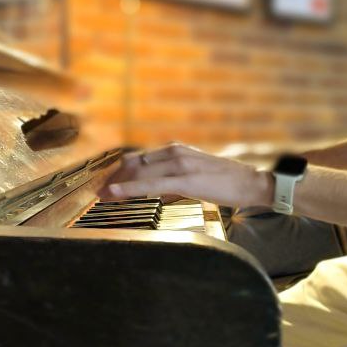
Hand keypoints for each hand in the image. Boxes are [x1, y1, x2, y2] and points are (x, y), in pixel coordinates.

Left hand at [103, 143, 272, 209]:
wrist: (250, 183)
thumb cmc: (225, 183)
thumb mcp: (193, 178)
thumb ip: (173, 182)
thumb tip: (158, 192)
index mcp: (175, 150)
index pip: (138, 159)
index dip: (118, 171)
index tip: (104, 183)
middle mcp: (174, 152)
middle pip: (133, 163)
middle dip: (112, 178)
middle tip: (96, 192)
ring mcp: (179, 164)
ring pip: (138, 172)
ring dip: (116, 184)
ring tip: (100, 196)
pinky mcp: (185, 178)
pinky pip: (150, 184)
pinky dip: (130, 188)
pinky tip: (116, 193)